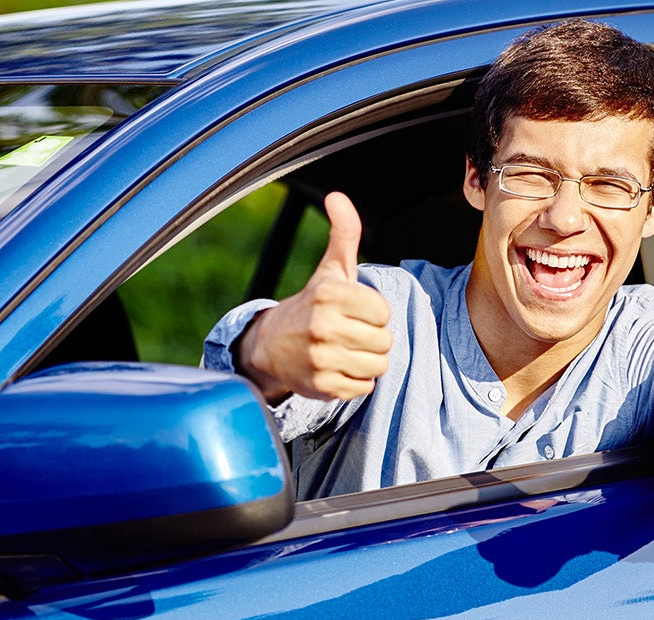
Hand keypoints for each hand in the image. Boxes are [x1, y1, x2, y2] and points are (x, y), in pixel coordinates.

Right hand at [237, 192, 391, 400]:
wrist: (269, 347)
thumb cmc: (311, 305)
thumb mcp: (329, 270)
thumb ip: (344, 234)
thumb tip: (337, 197)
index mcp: (329, 295)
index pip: (383, 312)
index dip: (373, 313)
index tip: (354, 312)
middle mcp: (323, 326)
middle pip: (384, 341)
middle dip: (372, 338)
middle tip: (349, 333)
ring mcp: (321, 359)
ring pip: (378, 365)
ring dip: (367, 361)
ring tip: (345, 351)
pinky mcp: (321, 387)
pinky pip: (364, 387)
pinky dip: (356, 381)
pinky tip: (337, 368)